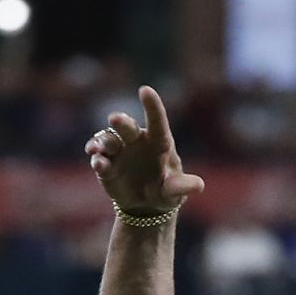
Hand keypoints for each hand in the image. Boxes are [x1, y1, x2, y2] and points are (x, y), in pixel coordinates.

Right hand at [84, 85, 204, 217]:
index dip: (152, 106)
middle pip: (127, 127)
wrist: (145, 204)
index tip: (145, 90)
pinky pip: (99, 158)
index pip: (156, 121)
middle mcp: (136, 140)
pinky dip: (96, 158)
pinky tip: (97, 161)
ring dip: (102, 142)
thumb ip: (183, 186)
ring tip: (98, 150)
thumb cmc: (165, 191)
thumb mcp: (175, 191)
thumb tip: (199, 185)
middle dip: (121, 122)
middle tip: (114, 119)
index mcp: (157, 141)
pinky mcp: (106, 164)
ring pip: (108, 139)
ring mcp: (119, 151)